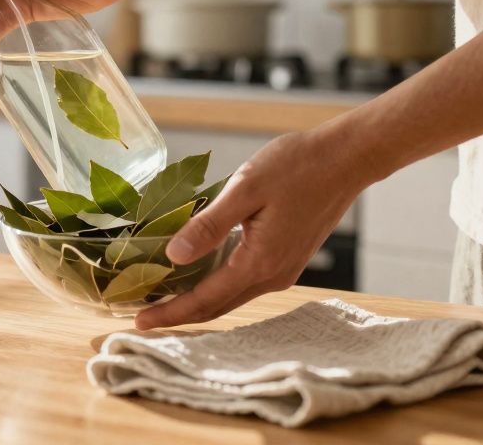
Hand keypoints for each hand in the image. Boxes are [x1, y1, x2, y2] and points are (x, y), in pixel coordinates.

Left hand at [133, 129, 370, 329]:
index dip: (169, 313)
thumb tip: (173, 256)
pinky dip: (215, 285)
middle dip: (177, 313)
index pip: (204, 300)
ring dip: (196, 300)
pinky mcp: (285, 258)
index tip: (138, 323)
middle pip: (216, 306)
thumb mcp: (244, 190)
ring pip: (230, 296)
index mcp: (258, 262)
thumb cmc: (296, 167)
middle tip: (140, 317)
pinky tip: (195, 273)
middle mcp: (272, 275)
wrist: (345, 159)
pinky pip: (243, 281)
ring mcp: (282, 269)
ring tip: (160, 298)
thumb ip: (209, 225)